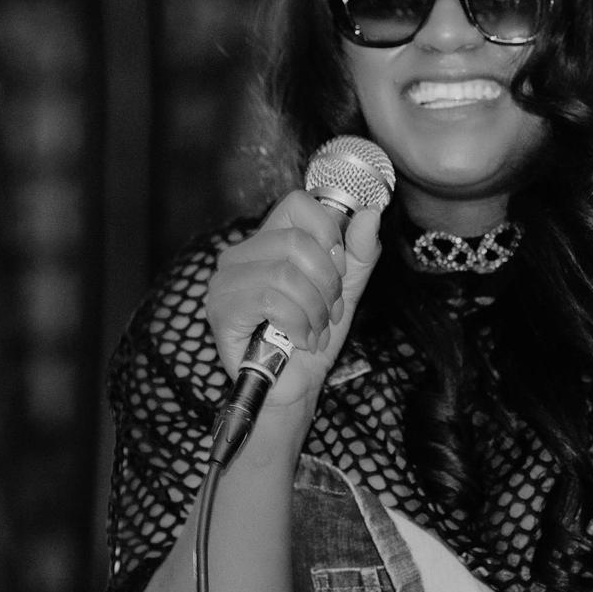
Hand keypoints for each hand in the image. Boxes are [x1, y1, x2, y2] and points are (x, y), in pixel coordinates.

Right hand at [206, 191, 382, 405]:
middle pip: (296, 241)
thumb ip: (359, 253)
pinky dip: (298, 324)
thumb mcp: (346, 290)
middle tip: (330, 310)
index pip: (297, 204)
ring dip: (315, 309)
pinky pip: (270, 301)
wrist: (295, 387)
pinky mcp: (221, 309)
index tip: (339, 268)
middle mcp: (241, 254)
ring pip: (285, 273)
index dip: (328, 232)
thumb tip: (371, 213)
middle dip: (327, 282)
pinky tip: (301, 341)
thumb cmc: (313, 336)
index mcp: (268, 241)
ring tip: (316, 330)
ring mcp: (226, 281)